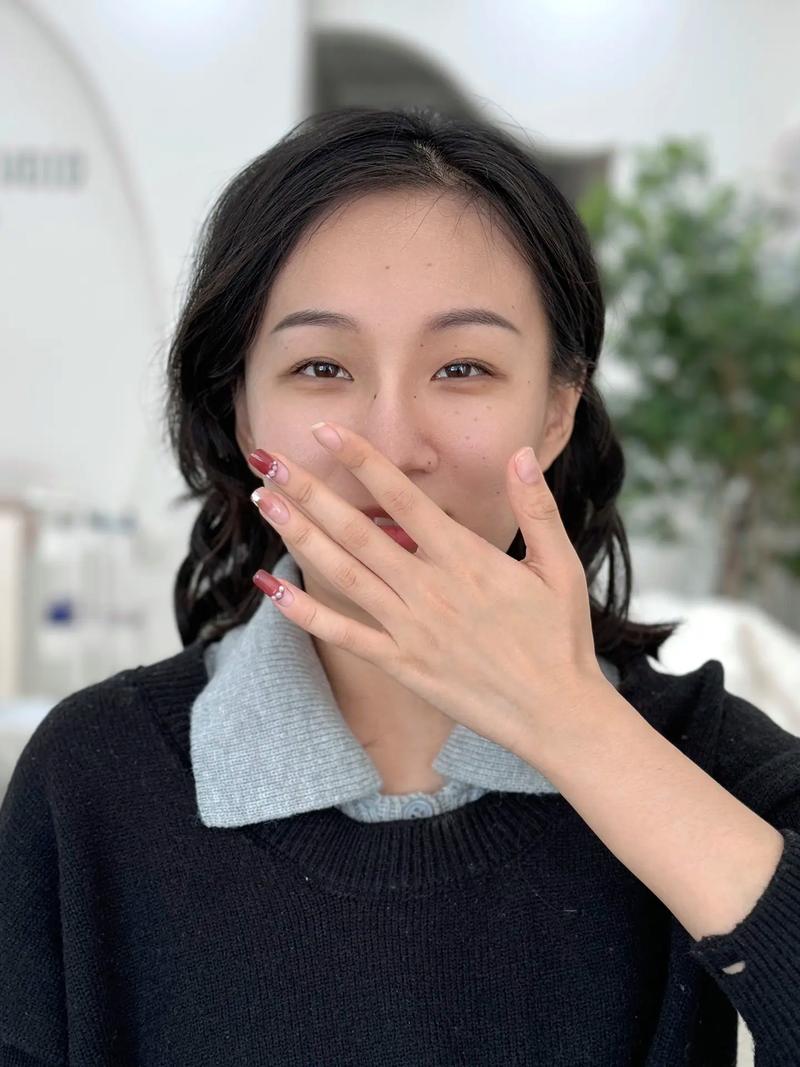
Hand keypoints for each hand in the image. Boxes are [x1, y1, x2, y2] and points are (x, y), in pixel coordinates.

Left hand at [248, 420, 607, 758]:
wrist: (555, 713)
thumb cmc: (560, 638)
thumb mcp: (561, 566)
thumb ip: (537, 508)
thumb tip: (519, 454)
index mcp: (466, 558)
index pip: (401, 497)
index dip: (360, 460)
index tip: (324, 432)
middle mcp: (429, 588)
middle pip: (356, 530)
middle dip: (308, 491)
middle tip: (267, 460)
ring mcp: (410, 628)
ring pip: (342, 573)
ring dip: (299, 535)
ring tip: (263, 503)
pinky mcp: (400, 663)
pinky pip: (343, 634)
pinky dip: (304, 612)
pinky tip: (271, 588)